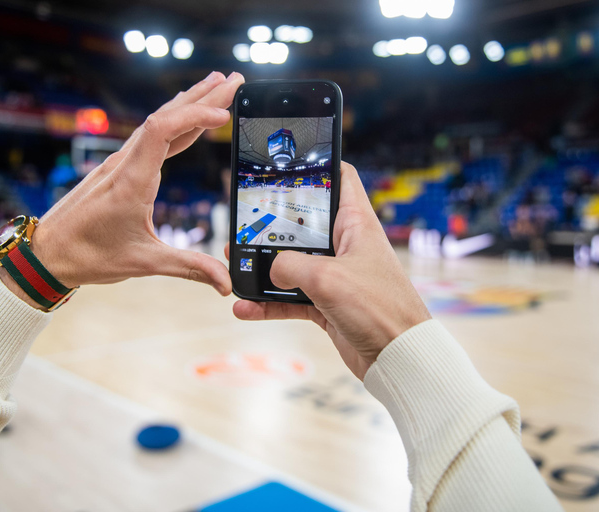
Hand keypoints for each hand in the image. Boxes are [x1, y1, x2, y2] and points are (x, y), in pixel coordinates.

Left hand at [17, 72, 243, 300]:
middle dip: (203, 97)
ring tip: (216, 86)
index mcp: (131, 181)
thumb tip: (226, 282)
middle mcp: (124, 164)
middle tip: (235, 81)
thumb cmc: (88, 255)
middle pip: (166, 117)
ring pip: (157, 123)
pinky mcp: (117, 169)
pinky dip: (174, 124)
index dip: (195, 115)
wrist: (47, 253)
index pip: (163, 130)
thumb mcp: (143, 263)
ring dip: (188, 104)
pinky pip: (149, 137)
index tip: (224, 114)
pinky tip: (185, 118)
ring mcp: (119, 163)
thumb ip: (189, 268)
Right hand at [230, 162, 430, 379]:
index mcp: (356, 224)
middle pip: (303, 224)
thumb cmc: (378, 309)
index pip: (340, 178)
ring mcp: (335, 276)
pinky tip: (246, 308)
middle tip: (244, 223)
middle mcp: (346, 246)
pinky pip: (290, 299)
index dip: (318, 165)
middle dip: (271, 225)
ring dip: (263, 269)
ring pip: (291, 265)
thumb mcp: (326, 278)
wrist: (398, 359)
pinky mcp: (327, 304)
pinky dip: (268, 304)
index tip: (289, 162)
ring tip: (235, 266)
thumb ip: (290, 265)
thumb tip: (270, 269)